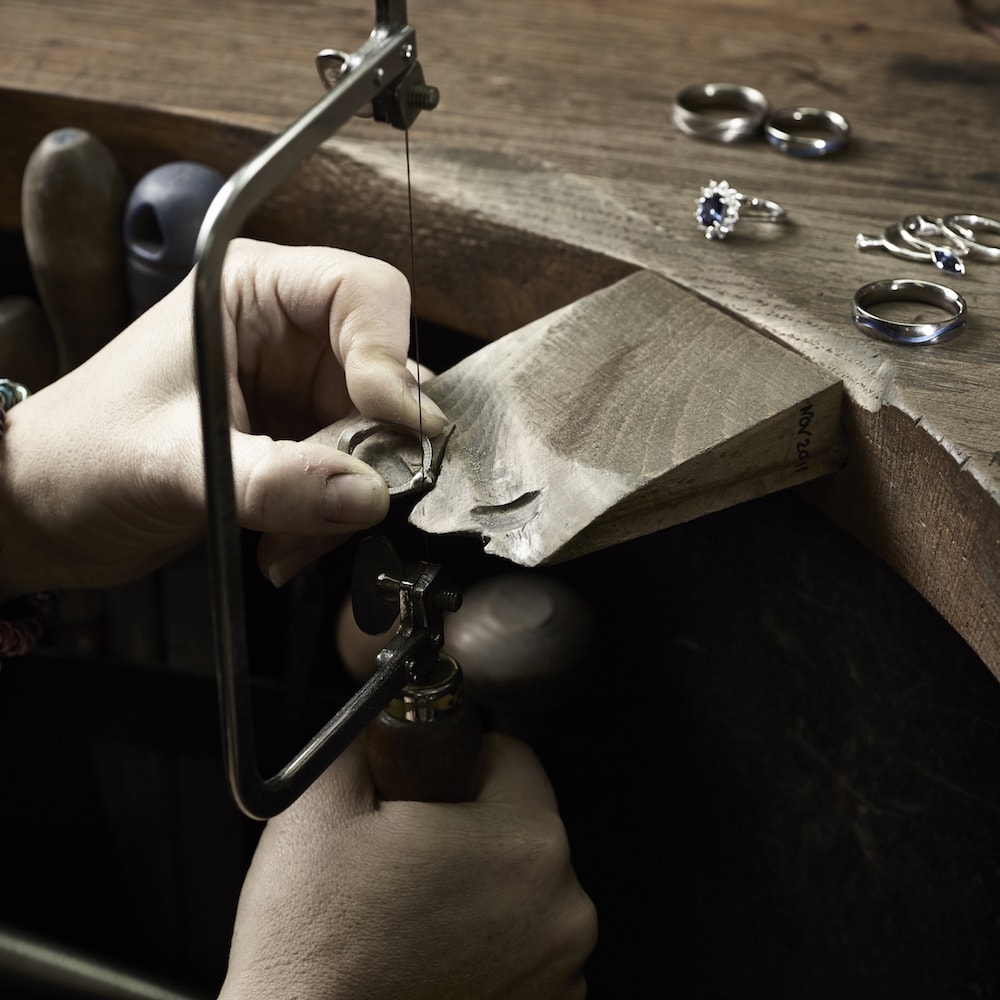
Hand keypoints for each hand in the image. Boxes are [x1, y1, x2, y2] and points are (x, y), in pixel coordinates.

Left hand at [0, 240, 445, 596]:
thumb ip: (274, 480)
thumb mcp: (174, 463)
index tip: (398, 423)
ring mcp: (297, 389)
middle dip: (373, 447)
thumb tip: (367, 496)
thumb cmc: (80, 457)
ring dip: (349, 497)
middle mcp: (286, 332)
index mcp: (250, 290)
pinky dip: (333, 519)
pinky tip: (284, 544)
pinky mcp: (300, 441)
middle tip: (353, 500)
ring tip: (291, 539)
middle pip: (385, 372)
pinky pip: (354, 477)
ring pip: (378, 435)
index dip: (390, 354)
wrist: (46, 514)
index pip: (364, 293)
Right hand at [218, 733, 596, 999]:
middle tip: (404, 859)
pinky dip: (488, 944)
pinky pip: (524, 945)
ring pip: (522, 886)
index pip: (511, 756)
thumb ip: (364, 737)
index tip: (422, 795)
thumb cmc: (315, 952)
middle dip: (468, 828)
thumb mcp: (319, 805)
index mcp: (525, 843)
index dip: (455, 764)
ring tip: (412, 915)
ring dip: (481, 890)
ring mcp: (560, 971)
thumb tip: (383, 717)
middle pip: (519, 823)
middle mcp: (563, 909)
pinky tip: (433, 956)